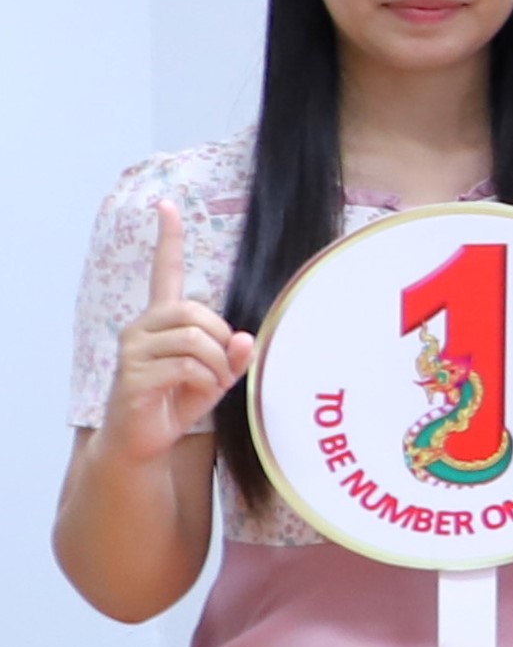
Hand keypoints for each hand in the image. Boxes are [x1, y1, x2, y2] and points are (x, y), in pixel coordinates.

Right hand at [97, 202, 252, 458]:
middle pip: (196, 311)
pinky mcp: (132, 374)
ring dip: (217, 364)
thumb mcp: (216, 376)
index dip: (169, 238)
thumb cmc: (178, 401)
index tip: (167, 205)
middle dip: (222, 340)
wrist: (142, 441)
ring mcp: (132, 349)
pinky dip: (206, 380)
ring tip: (211, 384)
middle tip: (223, 369)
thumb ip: (234, 356)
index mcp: (161, 320)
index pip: (164, 271)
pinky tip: (197, 393)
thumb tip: (246, 338)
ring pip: (195, 338)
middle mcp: (141, 327)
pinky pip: (186, 365)